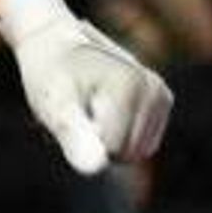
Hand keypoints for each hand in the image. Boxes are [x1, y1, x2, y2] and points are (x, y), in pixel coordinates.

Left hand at [0, 0, 172, 174]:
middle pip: (127, 154)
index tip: (70, 107)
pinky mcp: (162, 100)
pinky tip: (104, 109)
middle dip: (97, 140)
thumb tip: (95, 168)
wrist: (56, 44)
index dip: (83, 138)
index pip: (110, 149)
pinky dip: (120, 134)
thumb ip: (73, 135)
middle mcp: (153, 87)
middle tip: (78, 109)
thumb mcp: (53, 105)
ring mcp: (161, 93)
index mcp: (130, 84)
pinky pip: (142, 144)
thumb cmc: (49, 75)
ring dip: (107, 139)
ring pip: (135, 152)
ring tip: (90, 108)